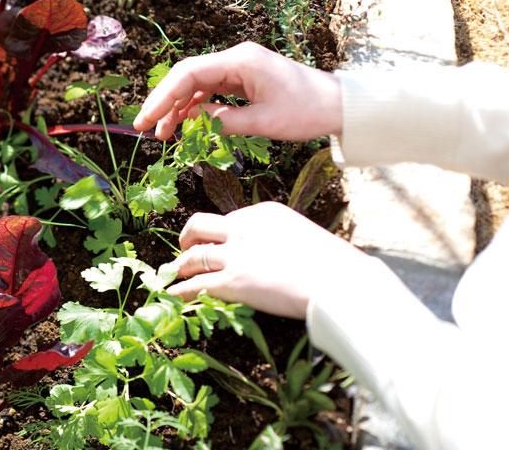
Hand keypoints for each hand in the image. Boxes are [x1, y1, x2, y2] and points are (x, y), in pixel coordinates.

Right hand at [133, 41, 341, 140]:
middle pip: (188, 76)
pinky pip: (213, 89)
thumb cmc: (307, 111)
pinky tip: (187, 124)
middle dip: (165, 102)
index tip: (146, 119)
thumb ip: (224, 121)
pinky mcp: (246, 78)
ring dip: (179, 107)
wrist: (338, 105)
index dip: (163, 97)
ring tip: (164, 133)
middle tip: (146, 128)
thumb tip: (193, 120)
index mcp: (241, 61)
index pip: (189, 74)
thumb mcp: (263, 123)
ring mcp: (241, 67)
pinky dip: (198, 106)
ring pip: (198, 83)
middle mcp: (237, 58)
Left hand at [167, 203, 369, 318]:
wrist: (334, 280)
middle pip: (200, 225)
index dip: (221, 233)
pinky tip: (175, 296)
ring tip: (174, 275)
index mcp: (263, 212)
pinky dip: (181, 290)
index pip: (231, 218)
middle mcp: (243, 228)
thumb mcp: (302, 235)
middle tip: (186, 250)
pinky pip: (195, 284)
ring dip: (180, 267)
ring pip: (193, 256)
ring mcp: (235, 254)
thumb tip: (274, 254)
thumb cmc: (330, 262)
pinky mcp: (231, 282)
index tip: (218, 243)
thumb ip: (280, 239)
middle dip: (188, 238)